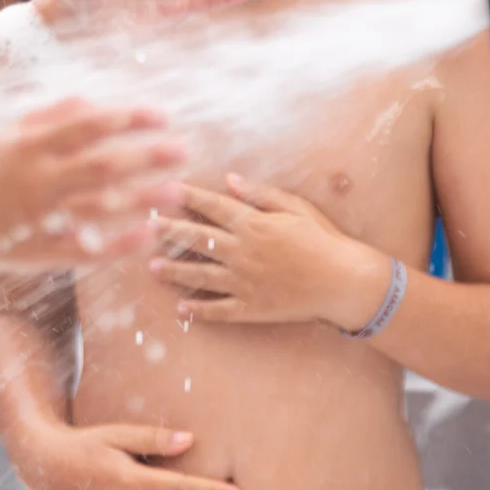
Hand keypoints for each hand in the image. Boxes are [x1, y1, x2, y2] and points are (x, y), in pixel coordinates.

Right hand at [0, 99, 187, 272]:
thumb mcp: (10, 138)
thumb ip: (51, 117)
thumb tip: (94, 102)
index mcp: (30, 147)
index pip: (87, 126)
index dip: (128, 119)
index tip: (163, 116)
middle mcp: (37, 181)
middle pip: (100, 166)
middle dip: (145, 157)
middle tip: (183, 150)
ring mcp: (42, 219)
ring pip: (100, 208)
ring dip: (141, 200)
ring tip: (177, 192)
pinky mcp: (44, 251)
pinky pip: (89, 249)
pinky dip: (120, 244)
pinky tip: (150, 234)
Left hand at [150, 177, 388, 329]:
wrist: (343, 281)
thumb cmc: (322, 239)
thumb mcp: (295, 208)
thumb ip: (260, 194)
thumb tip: (229, 180)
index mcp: (253, 224)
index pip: (211, 207)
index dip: (187, 198)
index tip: (165, 190)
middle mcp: (242, 252)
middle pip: (197, 238)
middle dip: (169, 231)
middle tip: (145, 226)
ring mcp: (244, 282)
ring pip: (200, 275)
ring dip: (174, 271)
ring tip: (153, 267)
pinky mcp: (252, 307)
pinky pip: (219, 309)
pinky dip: (199, 309)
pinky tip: (181, 308)